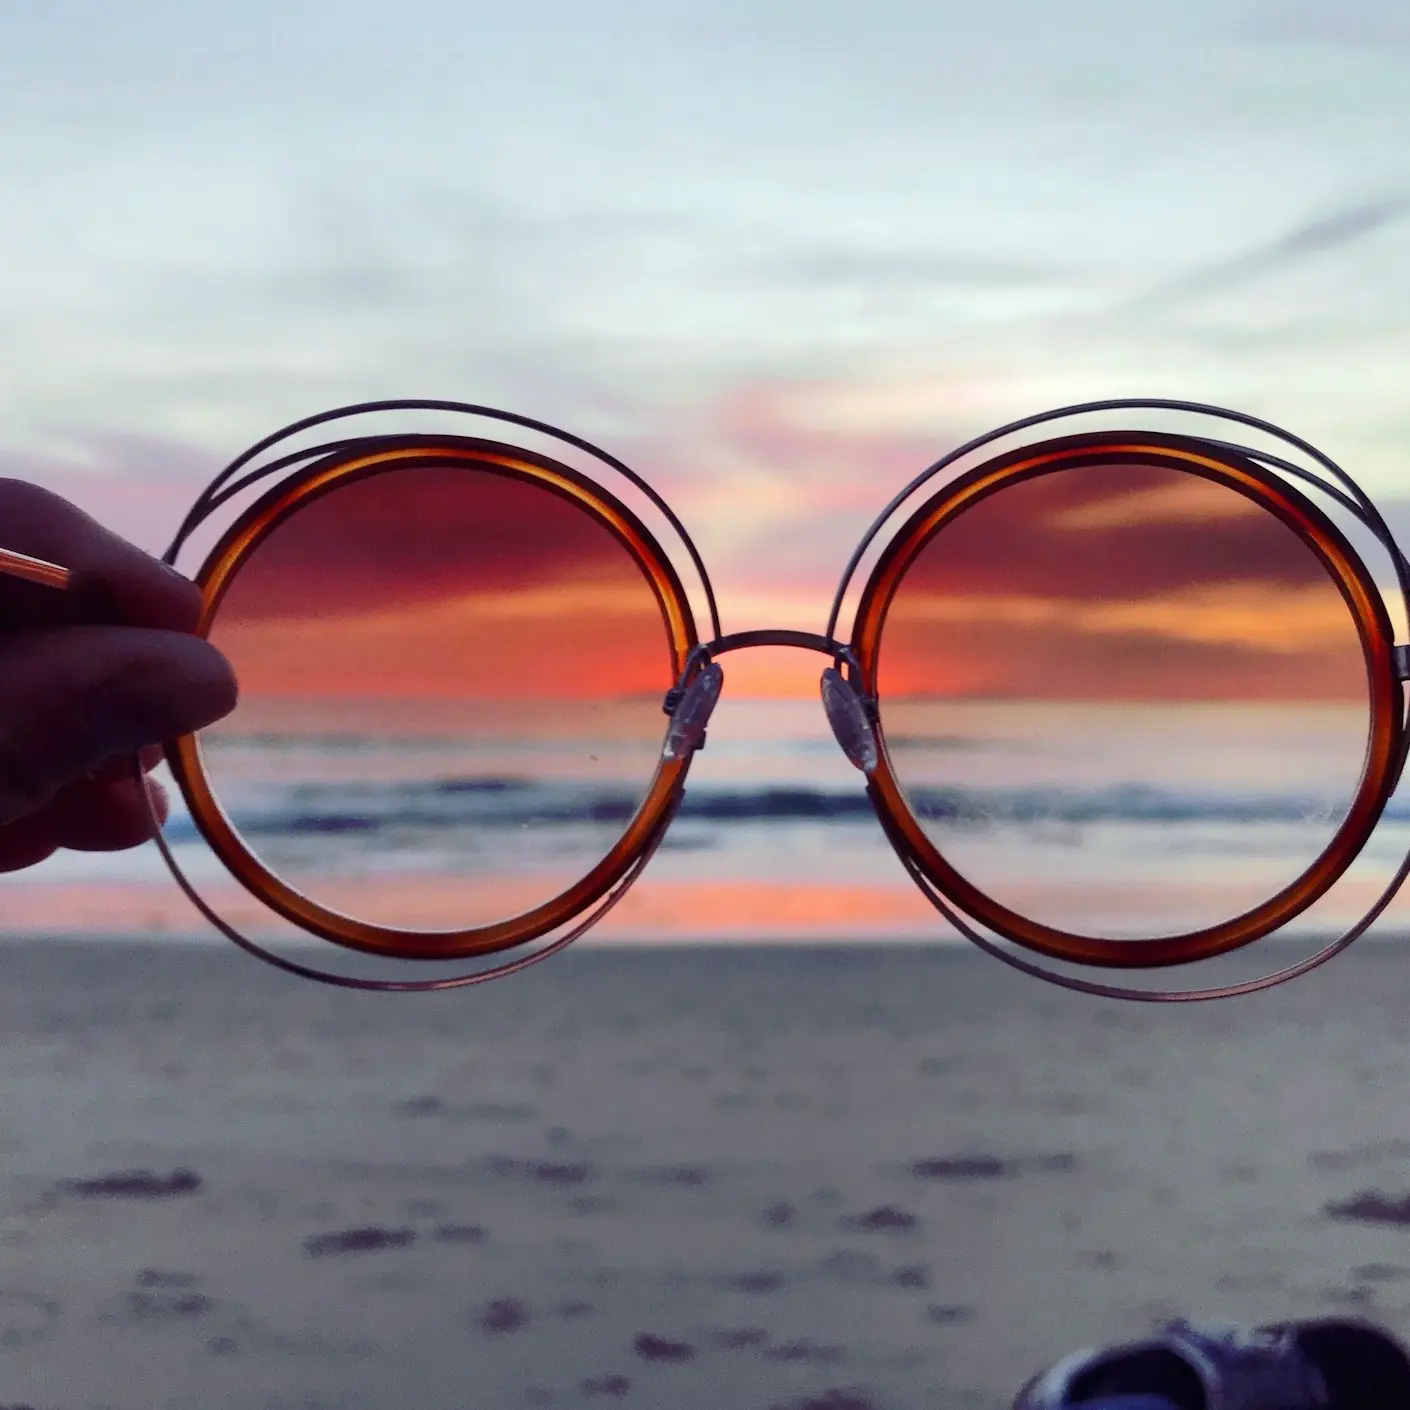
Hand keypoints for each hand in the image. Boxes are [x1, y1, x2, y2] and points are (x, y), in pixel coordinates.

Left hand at [0, 479, 236, 871]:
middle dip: (110, 690)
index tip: (190, 624)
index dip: (111, 566)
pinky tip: (37, 839)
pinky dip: (26, 794)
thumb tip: (211, 673)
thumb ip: (76, 703)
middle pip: (42, 617)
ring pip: (26, 693)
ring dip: (81, 759)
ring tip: (113, 821)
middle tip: (154, 754)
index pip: (18, 522)